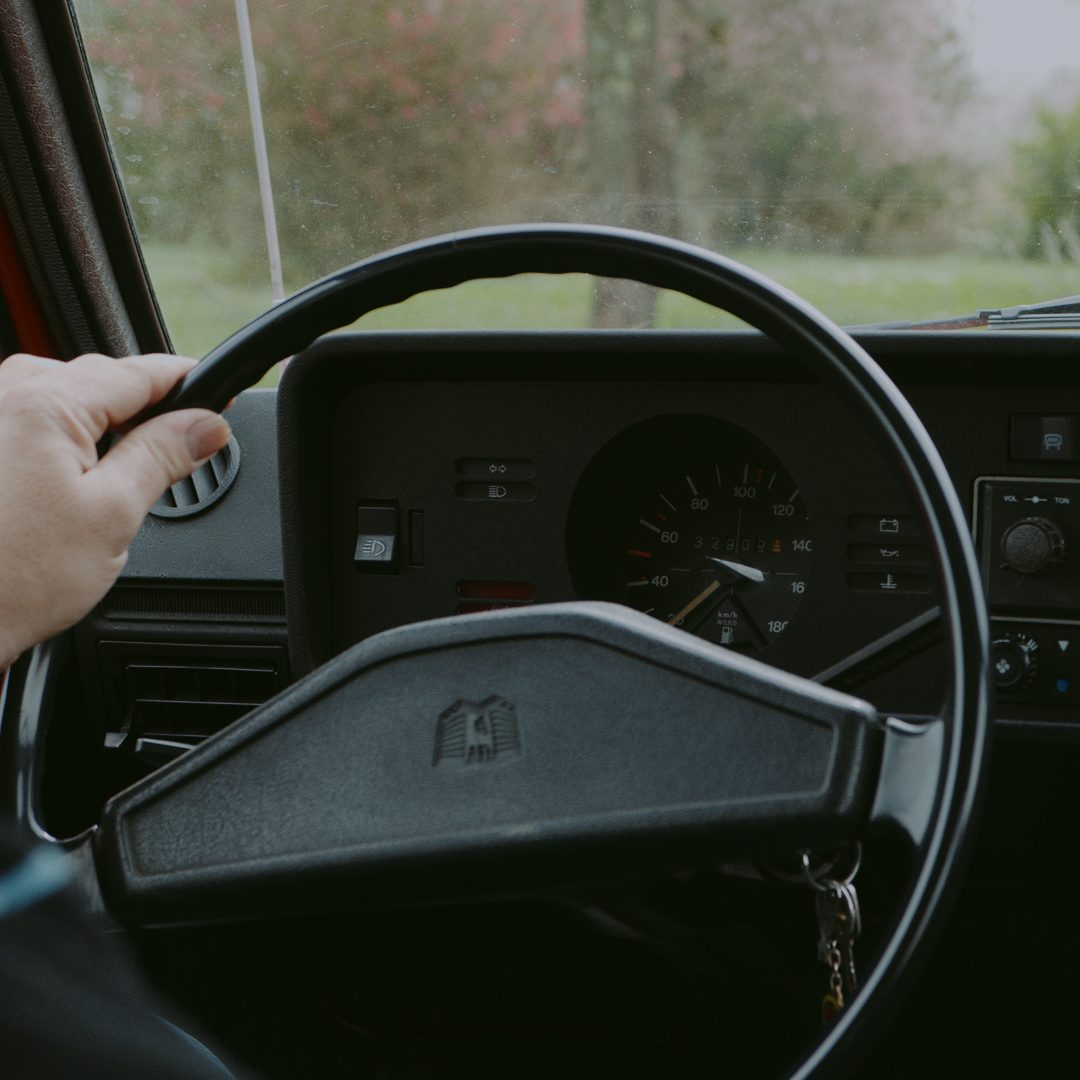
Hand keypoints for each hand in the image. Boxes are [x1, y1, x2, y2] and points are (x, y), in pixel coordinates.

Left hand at [0, 352, 230, 668]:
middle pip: (100, 380)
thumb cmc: (12, 578)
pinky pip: (29, 417)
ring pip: (64, 396)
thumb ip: (163, 457)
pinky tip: (74, 475)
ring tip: (124, 468)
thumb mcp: (112, 514)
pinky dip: (63, 435)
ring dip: (101, 420)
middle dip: (146, 407)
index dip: (187, 384)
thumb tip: (207, 426)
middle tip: (186, 446)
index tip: (218, 397)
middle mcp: (4, 396)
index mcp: (44, 403)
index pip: (137, 374)